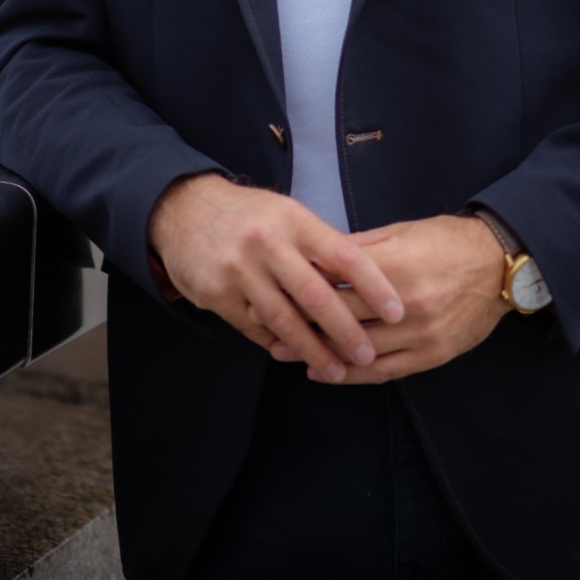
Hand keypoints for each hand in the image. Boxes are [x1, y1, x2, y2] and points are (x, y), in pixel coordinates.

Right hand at [148, 174, 404, 382]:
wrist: (182, 210)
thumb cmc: (249, 215)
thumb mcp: (286, 214)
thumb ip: (321, 244)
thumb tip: (371, 270)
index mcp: (293, 220)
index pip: (343, 254)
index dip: (374, 285)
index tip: (397, 311)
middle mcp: (267, 244)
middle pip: (316, 295)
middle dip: (346, 331)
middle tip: (368, 354)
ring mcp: (239, 270)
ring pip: (284, 320)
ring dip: (313, 350)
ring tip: (336, 370)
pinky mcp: (216, 294)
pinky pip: (255, 328)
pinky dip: (278, 344)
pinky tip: (295, 354)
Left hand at [287, 213, 508, 384]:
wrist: (499, 264)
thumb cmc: (447, 239)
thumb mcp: (401, 230)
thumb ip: (359, 247)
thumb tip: (317, 256)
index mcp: (395, 264)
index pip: (337, 281)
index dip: (304, 287)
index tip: (276, 289)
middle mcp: (406, 303)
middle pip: (342, 318)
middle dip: (303, 322)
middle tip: (269, 326)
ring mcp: (421, 333)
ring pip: (360, 350)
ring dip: (321, 353)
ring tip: (287, 352)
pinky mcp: (433, 355)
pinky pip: (386, 371)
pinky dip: (353, 375)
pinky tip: (328, 372)